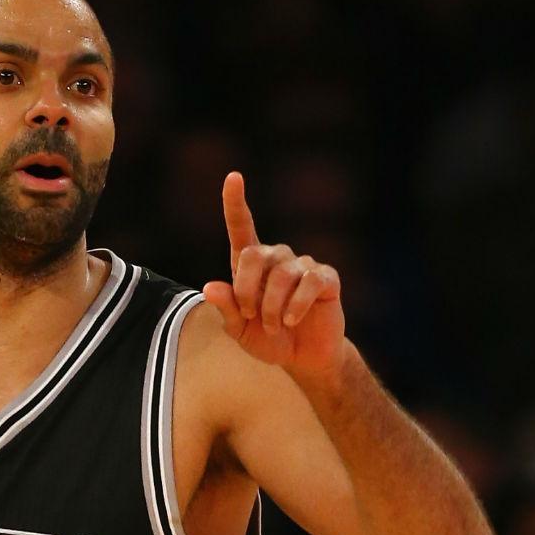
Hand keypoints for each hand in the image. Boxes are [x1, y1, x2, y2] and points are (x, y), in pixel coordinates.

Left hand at [200, 171, 347, 380]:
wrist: (303, 358)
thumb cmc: (269, 340)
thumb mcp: (240, 330)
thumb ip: (226, 309)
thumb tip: (210, 287)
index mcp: (251, 265)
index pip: (242, 227)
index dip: (235, 202)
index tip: (233, 177)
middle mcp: (277, 258)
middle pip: (254, 255)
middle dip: (247, 290)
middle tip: (249, 316)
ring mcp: (303, 265)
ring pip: (281, 274)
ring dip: (272, 307)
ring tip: (275, 326)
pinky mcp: (325, 278)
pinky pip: (309, 282)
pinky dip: (296, 305)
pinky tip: (293, 321)